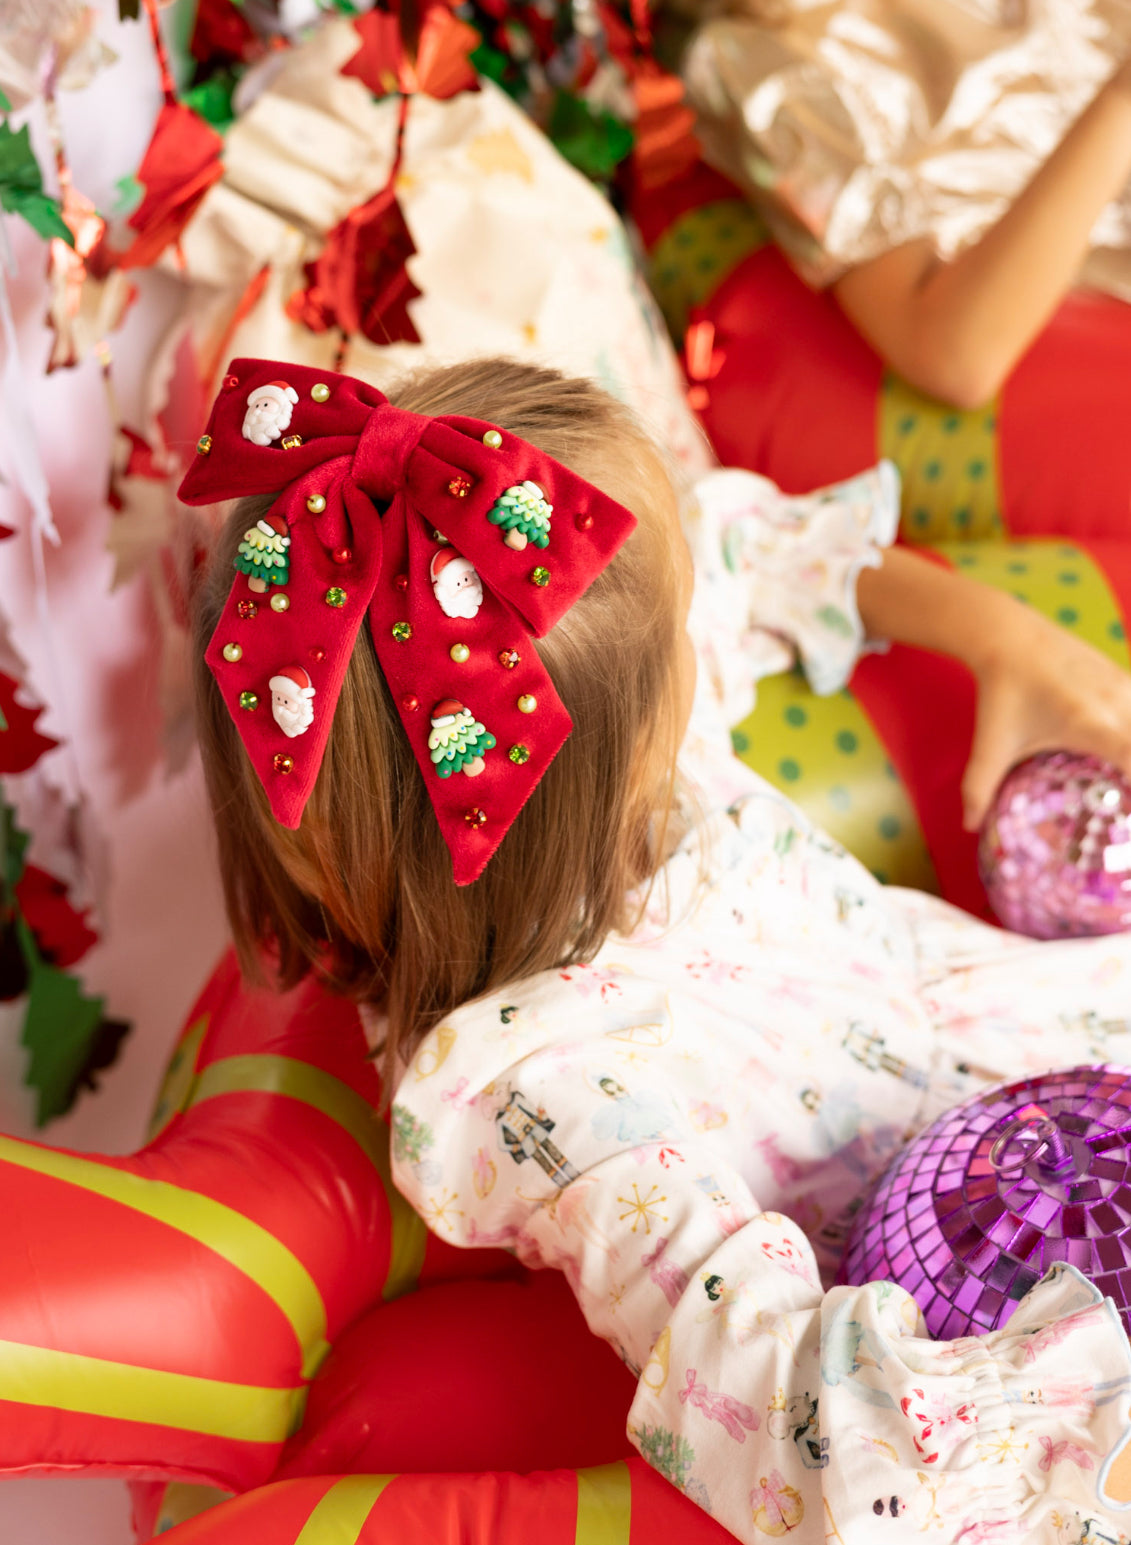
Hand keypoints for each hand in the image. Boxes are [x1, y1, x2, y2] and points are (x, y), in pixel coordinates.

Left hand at [962, 607, 1130, 830]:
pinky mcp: (1123, 675)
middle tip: (1119, 791)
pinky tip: (1118, 742)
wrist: (1008, 637)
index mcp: (1090, 724)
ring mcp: (1123, 685)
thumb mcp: (990, 745)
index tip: (1127, 806)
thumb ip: (978, 788)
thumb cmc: (1000, 695)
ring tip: (1116, 772)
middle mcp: (1115, 703)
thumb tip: (969, 827)